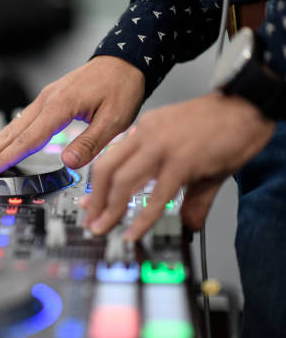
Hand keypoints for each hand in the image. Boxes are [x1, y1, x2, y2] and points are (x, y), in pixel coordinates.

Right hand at [0, 56, 145, 174]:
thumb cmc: (121, 88)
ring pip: (12, 126)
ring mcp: (45, 100)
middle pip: (10, 132)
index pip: (27, 139)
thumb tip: (67, 162)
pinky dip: (6, 136)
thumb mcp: (115, 119)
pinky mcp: (48, 101)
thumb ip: (90, 142)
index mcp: (60, 106)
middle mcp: (46, 101)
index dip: (5, 157)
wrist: (124, 61)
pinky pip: (21, 122)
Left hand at [81, 93, 275, 239]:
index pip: (109, 158)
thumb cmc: (222, 126)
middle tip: (91, 221)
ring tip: (103, 229)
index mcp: (145, 131)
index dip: (95, 185)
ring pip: (122, 181)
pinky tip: (134, 232)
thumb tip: (189, 222)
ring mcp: (163, 148)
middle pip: (106, 169)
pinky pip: (156, 195)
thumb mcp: (194, 159)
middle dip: (94, 200)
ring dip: (109, 210)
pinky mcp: (183, 161)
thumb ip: (188, 195)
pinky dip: (142, 218)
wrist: (249, 106)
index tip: (87, 204)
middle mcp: (147, 136)